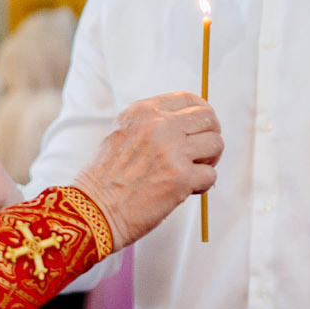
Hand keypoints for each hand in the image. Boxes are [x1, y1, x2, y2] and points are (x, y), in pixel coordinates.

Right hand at [70, 93, 223, 246]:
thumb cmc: (105, 178)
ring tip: (191, 172)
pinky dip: (201, 184)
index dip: (202, 114)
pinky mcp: (181, 178)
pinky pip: (210, 174)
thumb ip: (152, 123)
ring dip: (208, 161)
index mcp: (143, 112)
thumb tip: (187, 122)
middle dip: (210, 136)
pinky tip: (184, 190)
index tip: (201, 128)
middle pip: (208, 118)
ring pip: (216, 144)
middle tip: (201, 153)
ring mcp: (172, 151)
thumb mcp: (122, 133)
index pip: (188, 99)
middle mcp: (159, 126)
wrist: (93, 209)